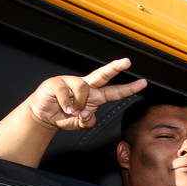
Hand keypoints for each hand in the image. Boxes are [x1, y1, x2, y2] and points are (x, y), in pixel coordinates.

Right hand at [26, 58, 146, 130]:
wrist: (43, 116)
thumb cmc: (64, 117)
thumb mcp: (80, 124)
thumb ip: (88, 121)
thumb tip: (87, 113)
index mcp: (94, 96)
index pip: (115, 92)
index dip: (129, 88)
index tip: (142, 83)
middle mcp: (85, 87)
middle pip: (103, 75)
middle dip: (115, 67)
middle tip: (127, 62)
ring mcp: (71, 82)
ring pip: (84, 88)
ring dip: (79, 104)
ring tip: (72, 111)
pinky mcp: (57, 82)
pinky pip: (66, 92)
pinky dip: (66, 104)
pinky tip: (64, 108)